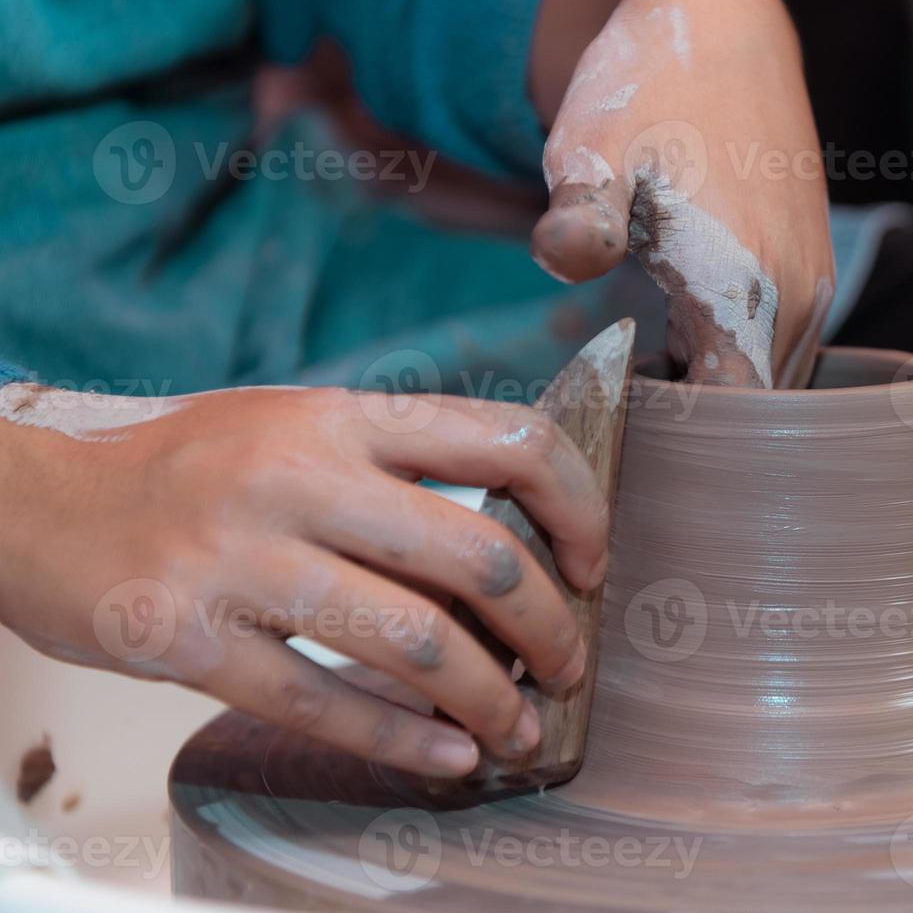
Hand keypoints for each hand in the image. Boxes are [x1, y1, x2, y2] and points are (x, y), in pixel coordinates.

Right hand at [0, 384, 607, 777]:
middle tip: (567, 666)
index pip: (506, 438)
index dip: (578, 504)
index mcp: (340, 417)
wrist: (36, 508)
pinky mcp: (192, 641)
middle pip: (481, 555)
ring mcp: (244, 560)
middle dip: (549, 626)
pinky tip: (448, 758)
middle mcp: (301, 478)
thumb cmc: (189, 472)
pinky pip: (324, 703)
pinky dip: (403, 741)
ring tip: (518, 729)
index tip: (593, 560)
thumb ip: (395, 465)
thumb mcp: (296, 429)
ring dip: (490, 700)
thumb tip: (520, 533)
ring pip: (415, 644)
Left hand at [529, 0, 834, 387]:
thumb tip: (563, 261)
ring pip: (771, 385)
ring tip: (642, 364)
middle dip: (691, 425)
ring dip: (712, 391)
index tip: (615, 421)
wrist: (719, 24)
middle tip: (616, 399)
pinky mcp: (812, 270)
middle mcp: (798, 299)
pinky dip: (731, 360)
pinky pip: (779, 350)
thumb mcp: (593, 149)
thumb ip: (580, 216)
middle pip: (755, 415)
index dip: (674, 440)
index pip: (730, 420)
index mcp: (749, 289)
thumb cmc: (648, 89)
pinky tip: (674, 331)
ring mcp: (814, 285)